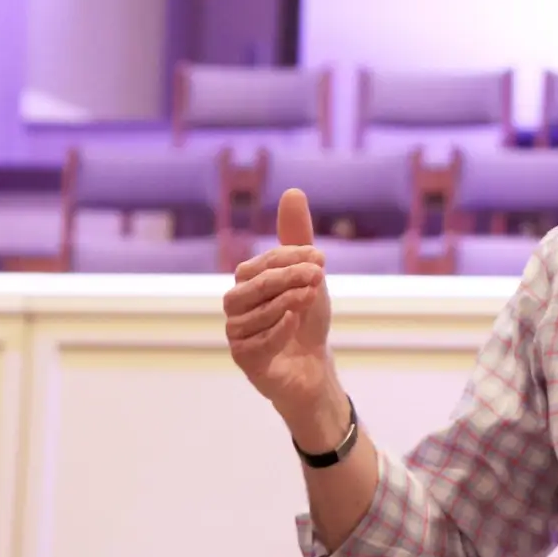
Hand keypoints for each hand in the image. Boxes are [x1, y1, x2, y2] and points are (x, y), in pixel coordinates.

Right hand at [225, 188, 335, 417]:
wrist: (313, 365)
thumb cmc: (306, 318)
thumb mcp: (308, 275)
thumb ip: (298, 238)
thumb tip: (293, 191)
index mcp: (248, 282)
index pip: (262, 263)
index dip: (290, 257)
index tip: (322, 259)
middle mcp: (236, 306)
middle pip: (251, 285)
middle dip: (285, 277)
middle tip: (318, 274)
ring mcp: (237, 334)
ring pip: (251, 314)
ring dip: (284, 303)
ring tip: (310, 297)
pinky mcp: (244, 360)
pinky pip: (254, 343)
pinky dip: (276, 330)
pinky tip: (295, 321)